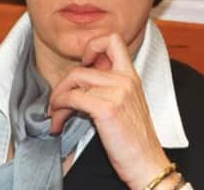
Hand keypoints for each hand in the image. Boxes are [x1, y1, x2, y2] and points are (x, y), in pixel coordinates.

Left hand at [48, 34, 171, 189]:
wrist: (147, 164)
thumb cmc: (134, 140)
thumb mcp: (126, 104)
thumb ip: (109, 86)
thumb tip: (80, 80)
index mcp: (131, 76)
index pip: (113, 40)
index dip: (93, 46)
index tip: (84, 64)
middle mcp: (125, 79)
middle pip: (80, 67)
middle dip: (62, 86)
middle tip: (57, 103)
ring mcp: (117, 92)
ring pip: (73, 81)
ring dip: (57, 100)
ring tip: (56, 116)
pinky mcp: (107, 108)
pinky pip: (71, 98)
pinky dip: (59, 109)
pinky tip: (59, 122)